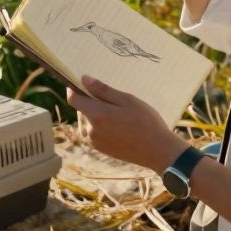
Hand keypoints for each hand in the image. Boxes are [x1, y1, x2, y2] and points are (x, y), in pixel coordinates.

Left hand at [67, 75, 187, 173]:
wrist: (158, 151)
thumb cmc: (145, 122)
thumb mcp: (127, 100)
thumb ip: (103, 90)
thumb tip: (83, 79)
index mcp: (96, 115)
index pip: (73, 99)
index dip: (74, 89)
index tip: (82, 82)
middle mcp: (91, 130)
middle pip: (81, 110)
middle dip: (90, 102)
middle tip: (111, 99)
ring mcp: (95, 142)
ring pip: (87, 122)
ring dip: (95, 114)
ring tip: (117, 113)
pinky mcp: (101, 149)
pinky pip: (94, 132)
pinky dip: (100, 126)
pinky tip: (118, 125)